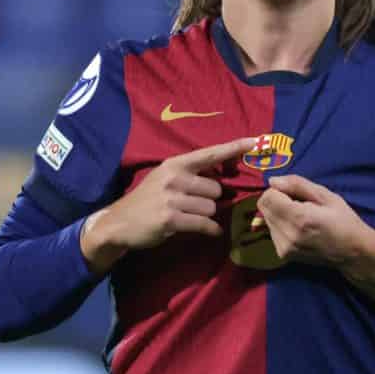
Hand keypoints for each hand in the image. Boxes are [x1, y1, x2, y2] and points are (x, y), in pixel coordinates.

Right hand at [80, 136, 256, 272]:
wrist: (119, 223)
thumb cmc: (148, 201)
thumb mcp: (165, 179)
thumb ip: (190, 175)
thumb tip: (221, 178)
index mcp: (175, 164)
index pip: (210, 154)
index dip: (233, 148)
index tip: (255, 142)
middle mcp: (174, 177)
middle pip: (216, 189)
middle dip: (211, 201)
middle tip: (194, 206)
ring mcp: (171, 198)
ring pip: (212, 208)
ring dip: (207, 216)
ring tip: (190, 217)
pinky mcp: (170, 219)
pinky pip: (205, 224)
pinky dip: (210, 230)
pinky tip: (207, 231)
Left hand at [256, 174, 374, 296]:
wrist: (352, 253)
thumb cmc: (343, 220)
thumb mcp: (326, 196)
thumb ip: (297, 185)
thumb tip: (272, 181)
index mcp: (299, 218)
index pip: (267, 197)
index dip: (279, 190)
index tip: (295, 194)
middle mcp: (287, 235)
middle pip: (264, 208)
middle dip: (277, 201)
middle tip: (299, 204)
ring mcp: (284, 248)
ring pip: (266, 220)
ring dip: (278, 214)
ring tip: (301, 217)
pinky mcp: (283, 255)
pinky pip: (272, 232)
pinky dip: (281, 226)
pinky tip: (299, 229)